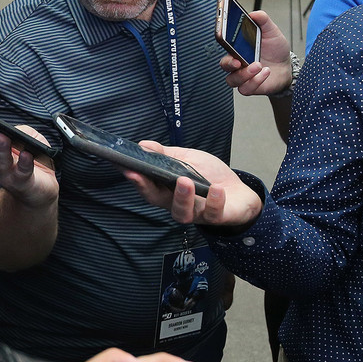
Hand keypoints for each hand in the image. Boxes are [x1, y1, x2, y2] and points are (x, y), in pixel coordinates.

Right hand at [0, 119, 57, 207]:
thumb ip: (21, 130)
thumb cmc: (32, 160)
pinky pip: (23, 172)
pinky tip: (26, 154)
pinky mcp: (23, 183)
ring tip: (3, 137)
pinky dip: (24, 163)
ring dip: (1, 149)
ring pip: (1, 163)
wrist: (43, 189)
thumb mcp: (29, 138)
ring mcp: (8, 176)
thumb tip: (13, 130)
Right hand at [122, 141, 261, 225]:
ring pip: (181, 212)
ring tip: (184, 181)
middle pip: (156, 200)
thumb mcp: (187, 159)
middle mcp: (176, 203)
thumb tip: (143, 144)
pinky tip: (216, 189)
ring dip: (181, 197)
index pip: (145, 185)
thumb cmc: (209, 175)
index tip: (123, 166)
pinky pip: (212, 213)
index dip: (133, 177)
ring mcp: (195, 212)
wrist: (238, 193)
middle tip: (139, 174)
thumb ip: (166, 155)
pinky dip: (213, 200)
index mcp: (166, 189)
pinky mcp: (215, 217)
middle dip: (146, 187)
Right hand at [220, 10, 292, 96]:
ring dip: (245, 74)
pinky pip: (246, 88)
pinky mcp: (251, 87)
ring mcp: (243, 76)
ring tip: (259, 65)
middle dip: (229, 64)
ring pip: (233, 80)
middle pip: (224, 65)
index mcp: (238, 48)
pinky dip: (256, 81)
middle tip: (238, 61)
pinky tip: (265, 72)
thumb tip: (254, 14)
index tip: (225, 39)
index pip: (224, 46)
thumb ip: (263, 21)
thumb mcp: (271, 32)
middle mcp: (238, 63)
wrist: (287, 66)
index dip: (222, 43)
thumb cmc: (275, 50)